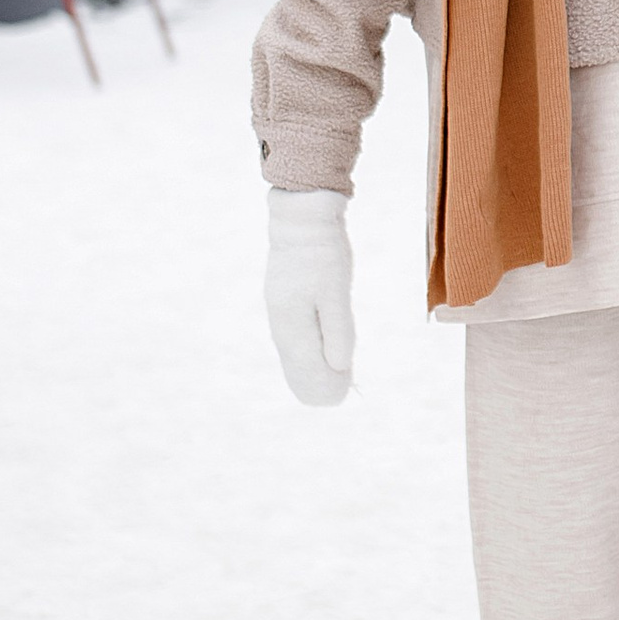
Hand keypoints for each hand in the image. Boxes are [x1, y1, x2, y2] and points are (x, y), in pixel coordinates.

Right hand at [266, 188, 353, 402]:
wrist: (302, 218)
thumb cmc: (324, 253)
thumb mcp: (337, 290)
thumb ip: (338, 328)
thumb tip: (339, 365)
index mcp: (292, 320)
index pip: (306, 363)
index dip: (322, 383)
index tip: (337, 399)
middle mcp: (280, 320)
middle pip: (294, 361)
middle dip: (312, 382)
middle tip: (331, 401)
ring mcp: (279, 310)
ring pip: (291, 350)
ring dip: (305, 369)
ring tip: (319, 389)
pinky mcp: (282, 300)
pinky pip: (290, 336)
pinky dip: (300, 352)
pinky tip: (308, 358)